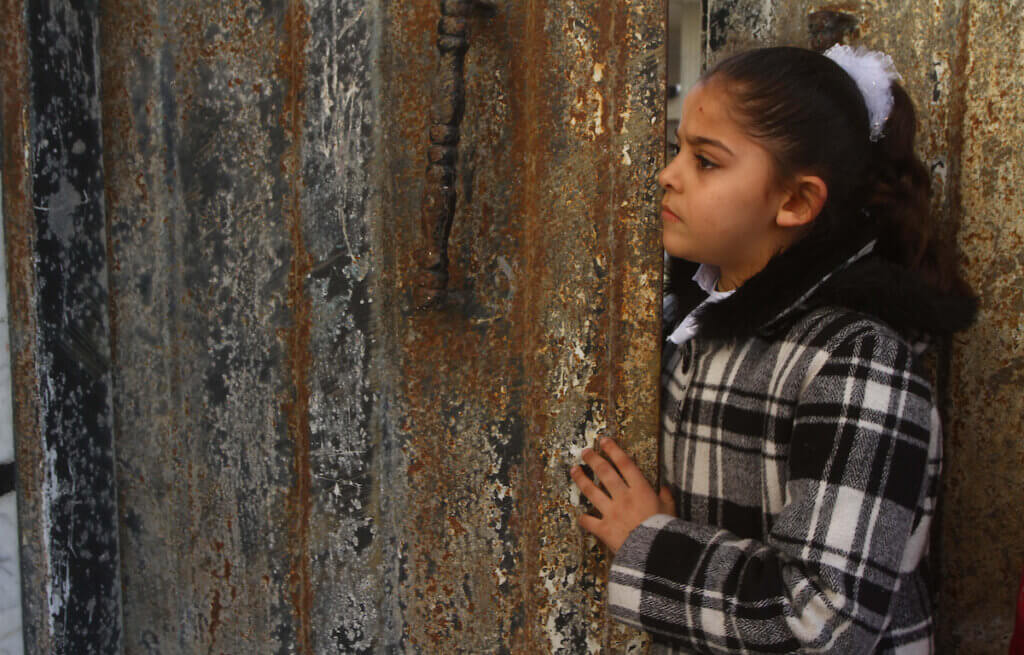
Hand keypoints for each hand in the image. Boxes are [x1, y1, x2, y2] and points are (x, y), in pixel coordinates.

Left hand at [569, 438, 676, 553]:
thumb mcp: (671, 511)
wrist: (655, 556)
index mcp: (641, 490)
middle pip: (604, 473)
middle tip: (585, 452)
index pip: (624, 464)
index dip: (613, 450)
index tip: (604, 441)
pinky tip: (581, 516)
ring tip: (574, 470)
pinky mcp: (604, 529)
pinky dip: (584, 518)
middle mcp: (623, 497)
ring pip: (592, 491)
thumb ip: (666, 498)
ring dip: (581, 479)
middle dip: (593, 459)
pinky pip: (589, 521)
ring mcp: (612, 512)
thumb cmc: (665, 533)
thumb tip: (665, 487)